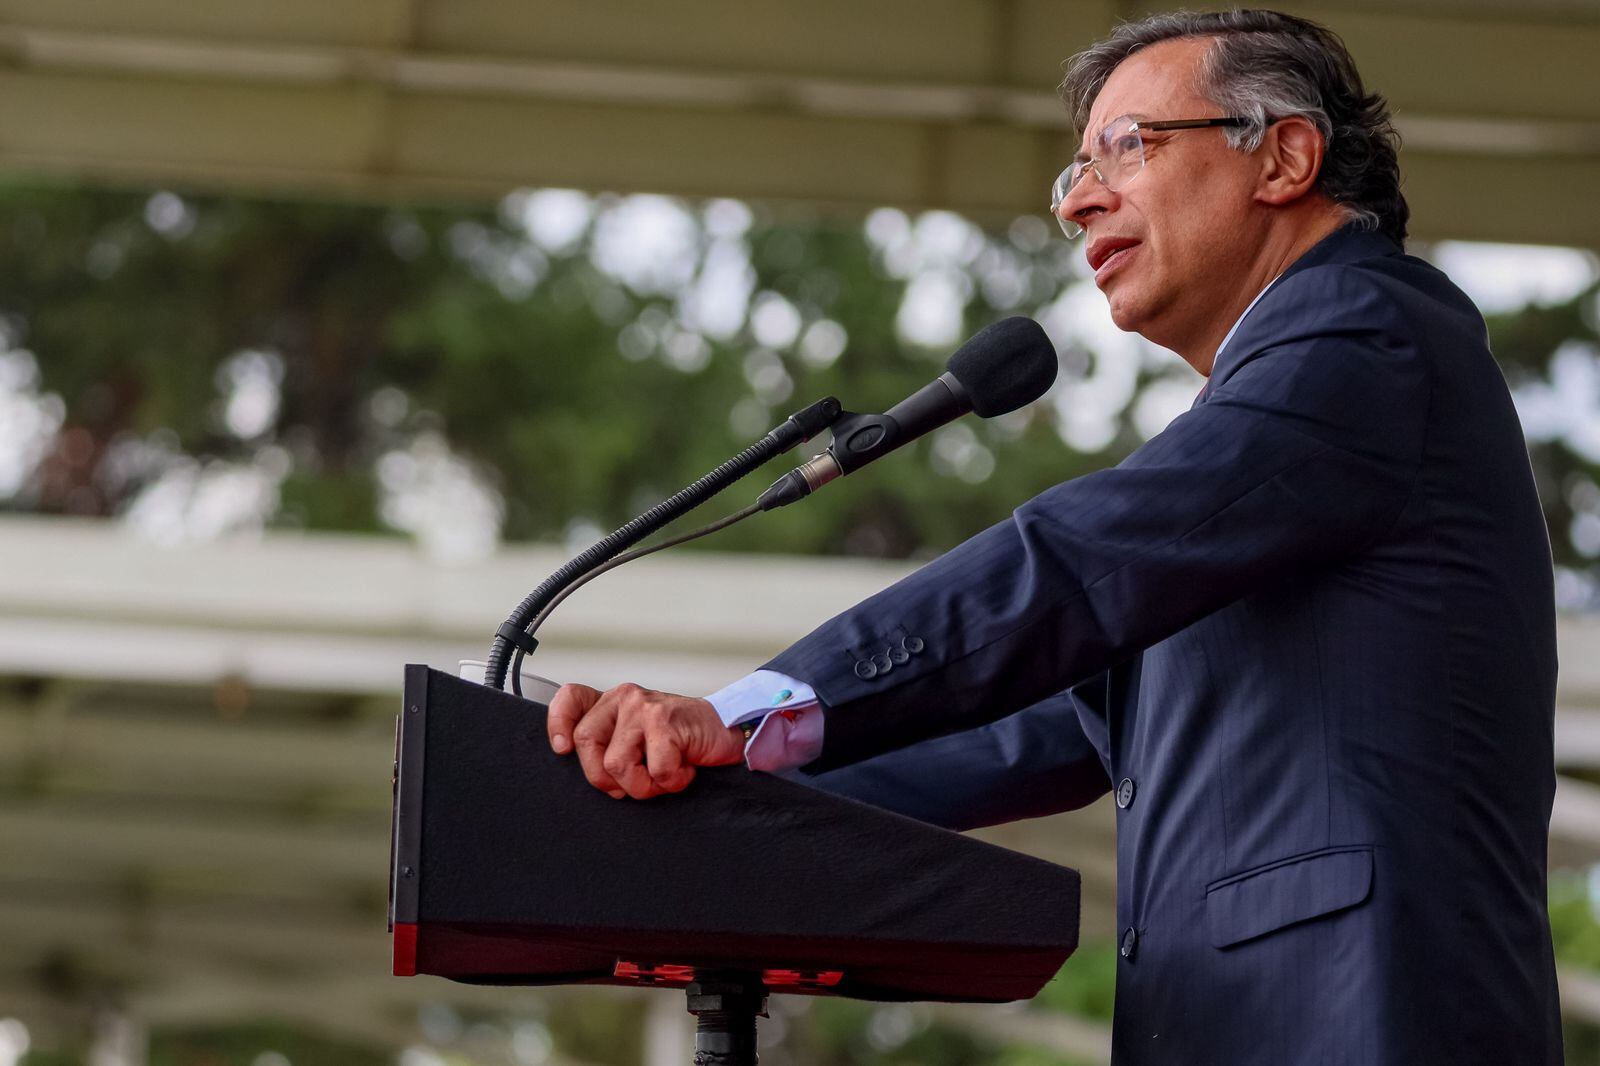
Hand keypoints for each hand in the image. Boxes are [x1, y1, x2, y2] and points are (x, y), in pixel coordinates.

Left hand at [546, 683, 745, 798]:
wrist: (728, 732)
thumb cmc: (683, 741)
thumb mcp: (640, 739)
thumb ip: (612, 745)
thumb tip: (591, 774)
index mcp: (614, 702)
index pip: (571, 698)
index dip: (558, 724)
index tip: (563, 749)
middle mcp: (625, 698)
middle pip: (585, 743)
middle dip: (606, 778)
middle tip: (637, 782)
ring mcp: (644, 708)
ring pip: (616, 764)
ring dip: (644, 784)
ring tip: (665, 774)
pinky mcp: (665, 722)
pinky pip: (655, 770)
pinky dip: (673, 781)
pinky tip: (686, 768)